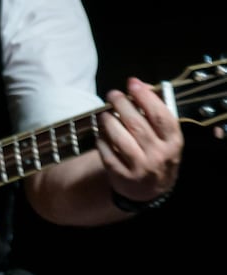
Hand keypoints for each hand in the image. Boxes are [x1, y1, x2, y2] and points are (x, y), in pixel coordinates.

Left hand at [97, 77, 182, 204]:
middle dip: (122, 105)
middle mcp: (160, 155)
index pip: (161, 116)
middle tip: (113, 94)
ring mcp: (140, 168)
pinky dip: (101, 139)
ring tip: (104, 113)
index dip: (146, 97)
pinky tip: (100, 132)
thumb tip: (139, 85)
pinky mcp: (122, 176)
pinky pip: (106, 152)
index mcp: (174, 142)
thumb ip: (154, 111)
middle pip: (137, 125)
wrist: (149, 191)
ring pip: (120, 138)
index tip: (133, 83)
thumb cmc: (157, 155)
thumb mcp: (164, 137)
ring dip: (109, 121)